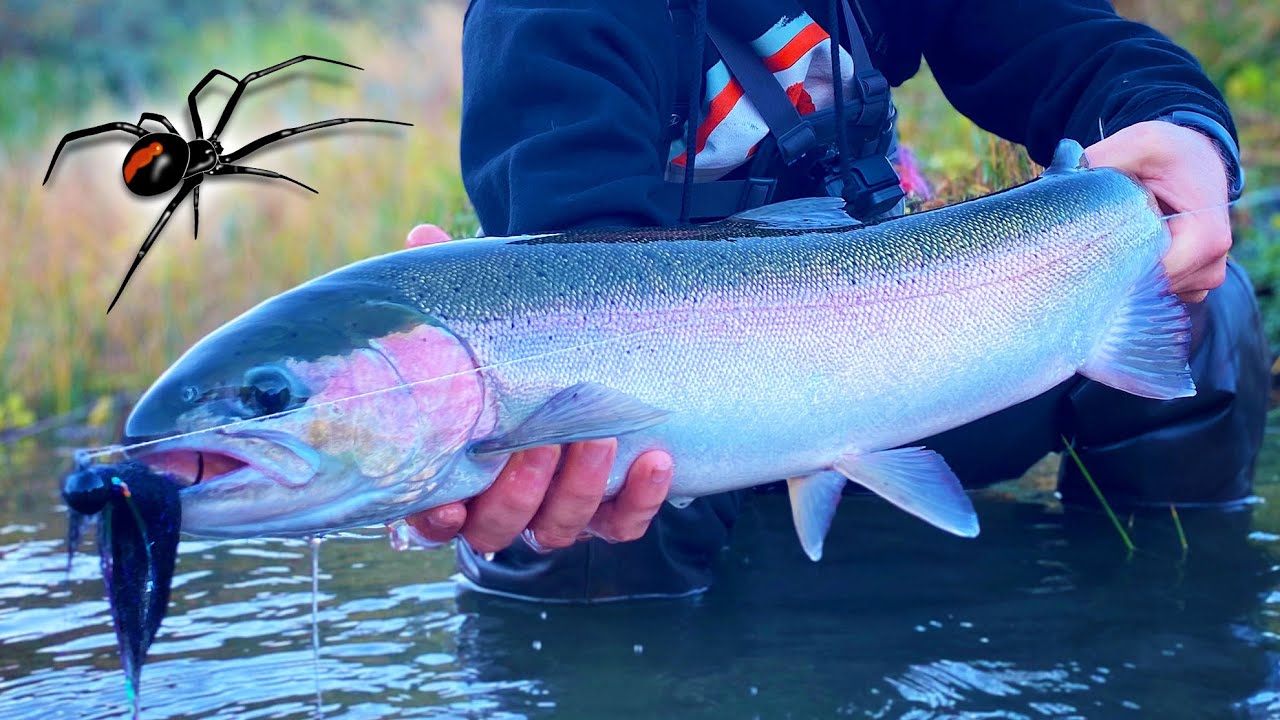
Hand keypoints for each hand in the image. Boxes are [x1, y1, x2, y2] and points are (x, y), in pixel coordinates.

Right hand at [396, 224, 675, 552]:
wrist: (584, 360)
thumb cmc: (514, 352)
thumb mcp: (483, 326)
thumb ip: (453, 297)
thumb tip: (421, 238)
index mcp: (456, 475)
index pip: (435, 517)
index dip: (438, 517)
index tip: (447, 499)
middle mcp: (502, 504)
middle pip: (500, 526)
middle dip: (521, 491)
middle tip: (546, 440)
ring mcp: (557, 511)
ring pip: (560, 528)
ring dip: (579, 490)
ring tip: (599, 437)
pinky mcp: (609, 512)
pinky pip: (622, 524)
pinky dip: (638, 500)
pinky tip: (655, 460)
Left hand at [1085, 121, 1231, 302]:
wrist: (1195, 159)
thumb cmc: (1170, 152)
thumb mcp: (1141, 142)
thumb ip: (1105, 158)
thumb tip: (1066, 179)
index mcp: (1206, 238)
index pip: (1149, 274)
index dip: (1112, 262)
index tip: (1084, 245)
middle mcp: (1210, 266)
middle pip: (1146, 287)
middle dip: (1113, 267)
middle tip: (1088, 241)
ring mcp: (1201, 280)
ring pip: (1146, 292)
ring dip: (1122, 271)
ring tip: (1113, 236)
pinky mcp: (1189, 285)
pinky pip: (1152, 292)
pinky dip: (1133, 274)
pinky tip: (1126, 247)